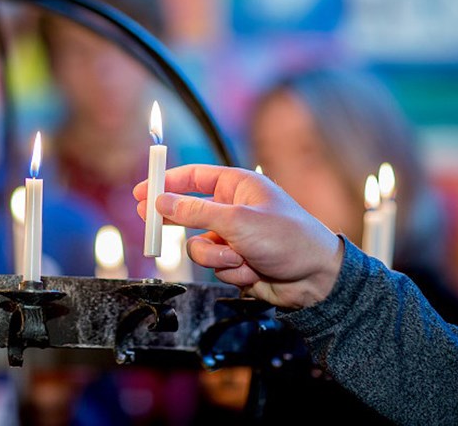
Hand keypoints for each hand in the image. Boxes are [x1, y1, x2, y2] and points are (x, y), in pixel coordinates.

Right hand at [133, 165, 343, 308]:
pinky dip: (229, 270)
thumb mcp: (236, 220)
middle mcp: (233, 208)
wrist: (316, 279)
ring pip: (198, 246)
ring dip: (215, 256)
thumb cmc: (287, 238)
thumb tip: (161, 201)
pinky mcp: (234, 261)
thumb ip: (194, 211)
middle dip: (174, 221)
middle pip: (188, 211)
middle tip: (149, 222)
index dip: (166, 182)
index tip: (142, 190)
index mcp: (237, 186)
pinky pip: (213, 266)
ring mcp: (233, 236)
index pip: (193, 177)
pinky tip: (252, 269)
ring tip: (239, 258)